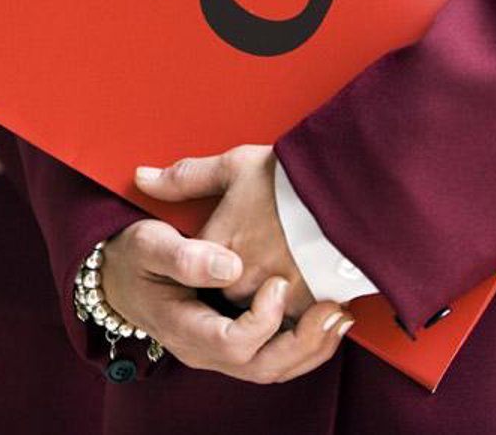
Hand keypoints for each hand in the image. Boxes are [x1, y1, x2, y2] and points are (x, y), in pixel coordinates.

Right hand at [100, 219, 350, 383]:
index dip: (263, 321)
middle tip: (333, 309)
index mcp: (182, 328)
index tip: (279, 282)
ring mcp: (220, 352)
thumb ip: (184, 255)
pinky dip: (306, 343)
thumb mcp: (148, 244)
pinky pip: (276, 357)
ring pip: (275, 368)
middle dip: (304, 343)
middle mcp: (203, 350)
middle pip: (262, 367)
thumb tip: (229, 266)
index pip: (232, 344)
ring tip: (340, 314)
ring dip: (312, 347)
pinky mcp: (235, 343)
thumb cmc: (135, 256)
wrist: (120, 274)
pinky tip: (327, 318)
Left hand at [136, 144, 313, 315]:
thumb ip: (184, 179)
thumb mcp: (235, 167)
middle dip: (234, 288)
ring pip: (259, 317)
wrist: (354, 194)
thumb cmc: (293, 180)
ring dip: (266, 306)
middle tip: (255, 266)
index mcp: (217, 250)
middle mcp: (242, 282)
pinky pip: (293, 328)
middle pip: (225, 299)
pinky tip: (303, 297)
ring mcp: (276, 300)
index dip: (204, 264)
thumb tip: (142, 178)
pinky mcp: (309, 309)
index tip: (224, 249)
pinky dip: (296, 317)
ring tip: (282, 280)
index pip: (195, 273)